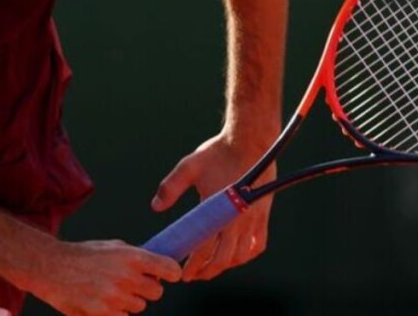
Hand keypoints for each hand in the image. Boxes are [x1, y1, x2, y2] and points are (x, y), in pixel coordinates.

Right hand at [25, 239, 180, 315]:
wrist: (52, 267)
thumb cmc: (82, 255)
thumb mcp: (111, 246)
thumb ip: (135, 256)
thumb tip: (155, 267)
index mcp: (131, 257)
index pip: (168, 269)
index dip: (171, 273)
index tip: (170, 275)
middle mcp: (126, 277)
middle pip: (156, 293)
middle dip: (146, 289)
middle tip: (132, 283)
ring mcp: (115, 298)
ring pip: (139, 307)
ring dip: (129, 301)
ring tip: (109, 290)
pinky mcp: (104, 314)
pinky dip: (116, 312)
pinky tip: (102, 301)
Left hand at [150, 131, 276, 281]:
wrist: (250, 140)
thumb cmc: (218, 153)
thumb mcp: (189, 166)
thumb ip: (170, 187)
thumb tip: (155, 207)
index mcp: (218, 209)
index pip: (204, 247)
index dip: (193, 264)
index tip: (182, 273)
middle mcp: (238, 218)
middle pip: (223, 258)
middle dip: (206, 271)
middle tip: (192, 276)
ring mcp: (253, 219)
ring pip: (240, 256)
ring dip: (225, 266)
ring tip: (210, 268)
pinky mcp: (263, 216)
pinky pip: (257, 245)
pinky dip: (246, 255)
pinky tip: (234, 256)